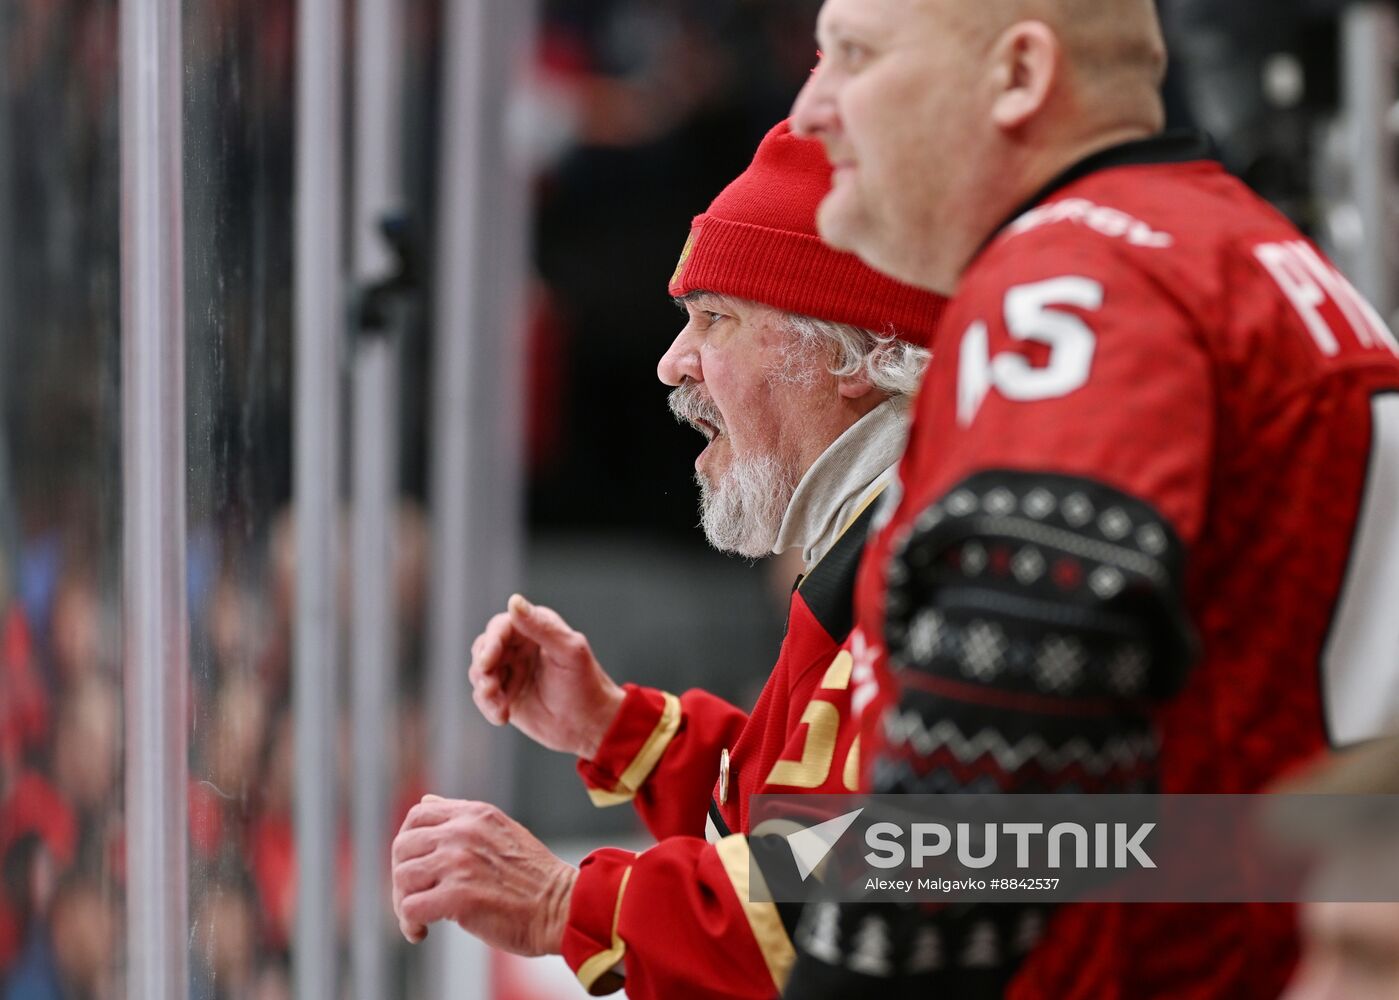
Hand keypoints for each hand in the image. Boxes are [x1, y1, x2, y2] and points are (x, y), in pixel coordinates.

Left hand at [391, 794, 577, 954]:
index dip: (408, 842)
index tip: (416, 866)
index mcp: (475, 814)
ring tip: (419, 919)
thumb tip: (427, 801)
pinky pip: (410, 908)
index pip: (418, 815)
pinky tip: (423, 931)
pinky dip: (410, 924)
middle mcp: (464, 832)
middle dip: (403, 877)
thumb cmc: (533, 877)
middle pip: (402, 847)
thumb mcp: (500, 829)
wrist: (563, 907)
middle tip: (416, 898)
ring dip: (404, 903)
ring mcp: (460, 863)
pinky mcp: (459, 897)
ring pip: (402, 877)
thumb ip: (462, 817)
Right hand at [468, 594, 624, 758]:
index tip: (487, 662)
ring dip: (485, 689)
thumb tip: (514, 601)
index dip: (491, 642)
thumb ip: (542, 627)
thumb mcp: (568, 652)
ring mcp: (511, 671)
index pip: (502, 627)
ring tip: (500, 707)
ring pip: (480, 672)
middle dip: (483, 668)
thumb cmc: (586, 685)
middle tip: (489, 688)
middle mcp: (519, 647)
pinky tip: (502, 716)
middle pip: (484, 648)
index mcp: (535, 629)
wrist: (590, 726)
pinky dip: (488, 706)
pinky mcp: (505, 695)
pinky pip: (484, 696)